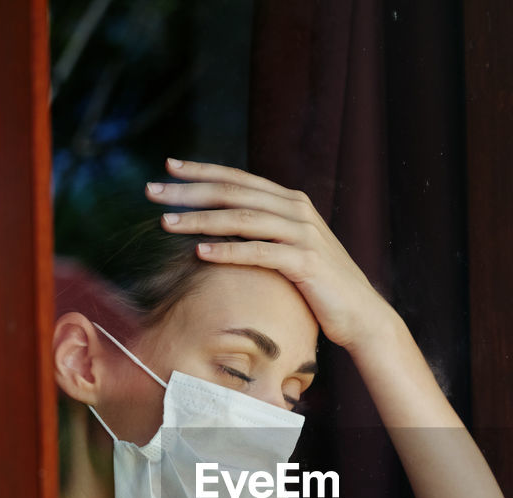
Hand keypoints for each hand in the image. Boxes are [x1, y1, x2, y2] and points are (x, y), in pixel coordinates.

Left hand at [147, 158, 393, 350]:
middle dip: (189, 190)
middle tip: (151, 191)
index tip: (169, 167)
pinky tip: (199, 253)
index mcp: (291, 202)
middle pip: (234, 192)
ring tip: (166, 222)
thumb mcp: (291, 250)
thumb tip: (224, 229)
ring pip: (242, 218)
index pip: (239, 178)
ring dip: (200, 219)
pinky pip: (260, 252)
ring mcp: (303, 234)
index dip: (203, 171)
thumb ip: (265, 233)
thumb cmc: (320, 287)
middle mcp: (297, 210)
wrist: (361, 314)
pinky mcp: (306, 262)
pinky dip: (228, 251)